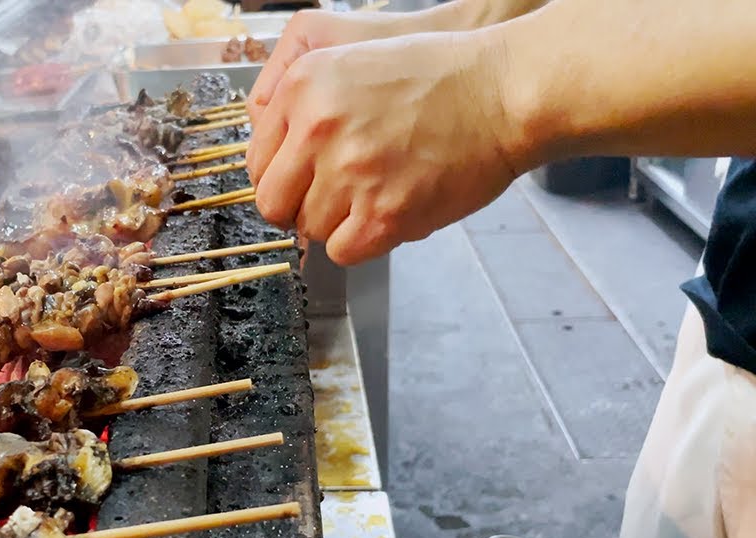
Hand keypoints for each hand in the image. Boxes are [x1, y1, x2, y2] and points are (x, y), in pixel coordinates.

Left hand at [246, 31, 527, 264]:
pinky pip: (343, 251)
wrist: (503, 92)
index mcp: (303, 86)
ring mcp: (350, 172)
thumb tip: (273, 163)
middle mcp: (318, 127)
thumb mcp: (350, 63)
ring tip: (374, 195)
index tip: (303, 181)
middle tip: (328, 201)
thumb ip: (302, 108)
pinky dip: (362, 242)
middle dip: (297, 208)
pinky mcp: (384, 212)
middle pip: (272, 202)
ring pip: (310, 229)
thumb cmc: (438, 79)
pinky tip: (387, 214)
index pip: (256, 161)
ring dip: (338, 222)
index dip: (281, 177)